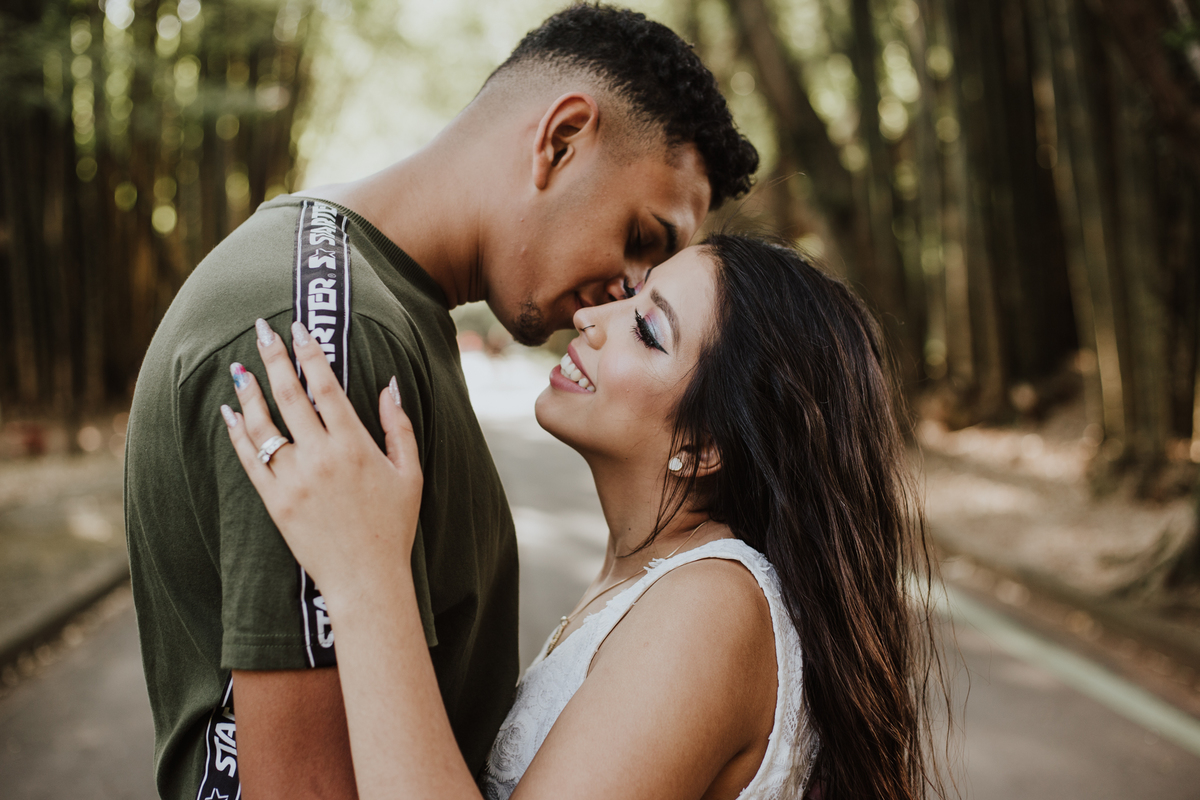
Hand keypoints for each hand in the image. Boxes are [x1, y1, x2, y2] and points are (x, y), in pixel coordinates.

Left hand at [222, 318, 422, 604]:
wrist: (366, 578)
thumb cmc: (393, 526)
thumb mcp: (410, 473)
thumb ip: (397, 426)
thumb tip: (389, 385)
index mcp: (354, 446)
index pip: (326, 387)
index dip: (311, 354)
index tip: (299, 329)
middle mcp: (320, 457)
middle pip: (289, 396)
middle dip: (274, 358)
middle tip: (261, 330)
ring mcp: (293, 480)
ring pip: (263, 425)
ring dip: (248, 391)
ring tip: (238, 366)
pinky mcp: (275, 502)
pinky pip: (250, 460)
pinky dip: (237, 434)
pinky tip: (228, 413)